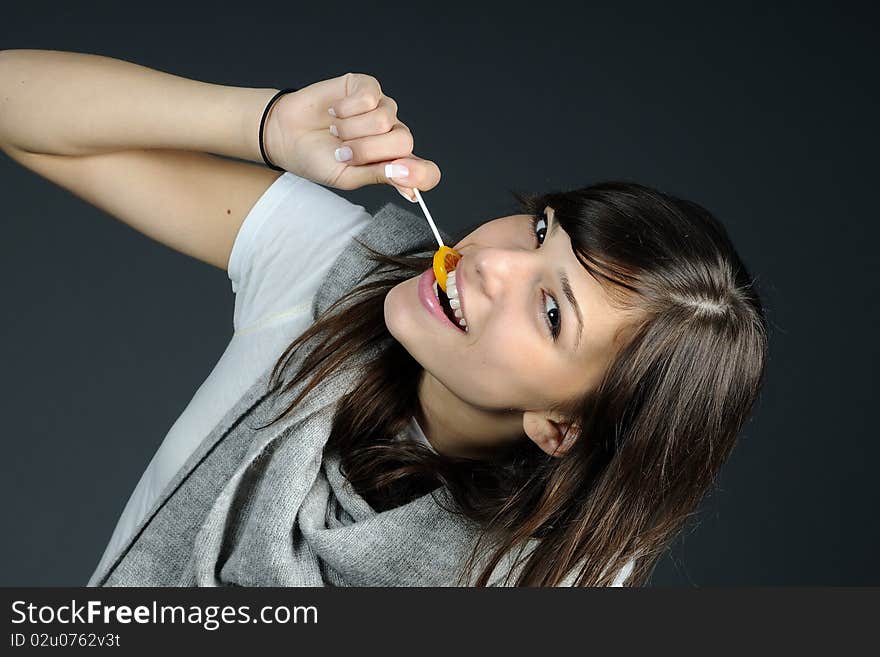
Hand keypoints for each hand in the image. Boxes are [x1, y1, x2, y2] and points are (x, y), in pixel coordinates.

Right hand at [262, 72, 440, 200]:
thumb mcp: (348, 177)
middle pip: (403, 143)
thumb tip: (411, 188)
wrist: (286, 135)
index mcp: (393, 164)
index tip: (399, 175)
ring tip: (335, 132)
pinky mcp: (368, 88)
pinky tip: (335, 112)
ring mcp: (383, 110)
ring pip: (384, 120)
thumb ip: (379, 177)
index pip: (427, 172)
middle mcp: (393, 136)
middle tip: (342, 152)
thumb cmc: (318, 159)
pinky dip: (347, 109)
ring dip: (352, 130)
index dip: (421, 175)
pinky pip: (370, 97)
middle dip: (367, 151)